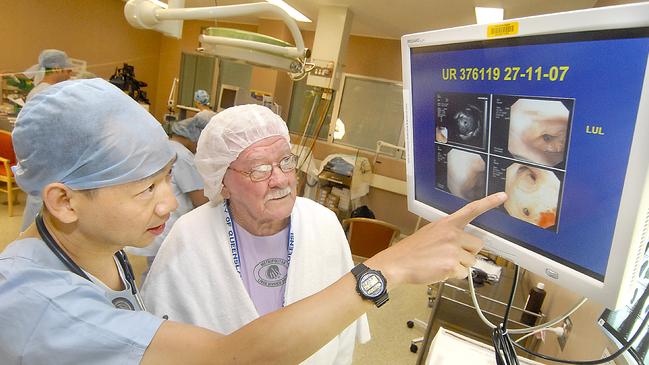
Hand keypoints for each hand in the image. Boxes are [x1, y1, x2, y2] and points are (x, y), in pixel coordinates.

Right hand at [368, 192, 506, 285]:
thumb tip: (464, 246)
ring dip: (459, 267)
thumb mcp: (430, 233)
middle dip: (468, 254)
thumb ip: (449, 235)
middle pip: (477, 246)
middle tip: (449, 257)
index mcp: (447, 224)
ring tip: (440, 264)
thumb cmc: (412, 251)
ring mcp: (452, 250)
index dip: (488, 203)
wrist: (397, 263)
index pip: (471, 210)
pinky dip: (453, 276)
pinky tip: (438, 271)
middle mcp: (452, 234)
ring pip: (470, 262)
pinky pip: (463, 274)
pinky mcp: (451, 265)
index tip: (502, 196)